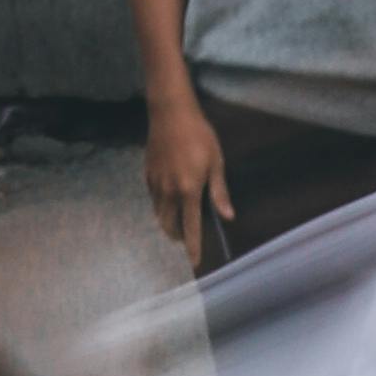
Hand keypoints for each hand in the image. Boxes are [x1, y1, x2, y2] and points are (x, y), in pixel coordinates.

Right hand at [143, 89, 232, 273]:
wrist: (170, 113)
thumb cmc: (199, 135)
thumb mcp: (216, 162)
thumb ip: (219, 192)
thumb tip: (228, 216)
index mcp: (189, 191)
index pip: (191, 228)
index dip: (193, 247)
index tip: (195, 263)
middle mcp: (169, 192)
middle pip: (170, 226)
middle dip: (178, 237)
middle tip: (187, 238)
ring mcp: (155, 184)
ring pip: (159, 215)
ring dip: (168, 223)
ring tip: (178, 223)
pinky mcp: (147, 175)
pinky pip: (153, 199)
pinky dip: (160, 207)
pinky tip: (168, 201)